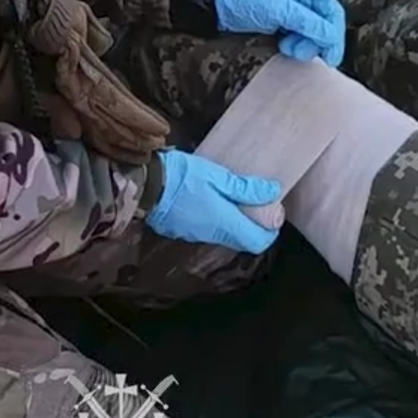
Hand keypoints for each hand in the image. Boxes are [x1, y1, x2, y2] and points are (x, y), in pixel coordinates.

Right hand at [146, 149, 281, 253]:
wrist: (144, 184)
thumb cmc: (183, 176)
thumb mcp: (217, 175)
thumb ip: (244, 187)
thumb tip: (272, 192)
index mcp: (224, 223)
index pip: (257, 241)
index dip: (270, 231)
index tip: (272, 212)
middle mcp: (212, 235)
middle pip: (242, 239)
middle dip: (252, 223)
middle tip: (254, 199)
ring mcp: (195, 235)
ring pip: (225, 234)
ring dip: (233, 220)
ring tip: (232, 194)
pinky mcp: (182, 231)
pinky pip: (208, 229)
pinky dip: (216, 218)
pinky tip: (211, 198)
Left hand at [213, 0, 345, 66]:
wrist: (219, 2)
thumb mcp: (281, 9)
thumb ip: (308, 23)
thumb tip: (331, 37)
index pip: (333, 14)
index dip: (335, 36)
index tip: (331, 57)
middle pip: (324, 26)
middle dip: (316, 42)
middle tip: (299, 53)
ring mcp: (293, 13)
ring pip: (311, 35)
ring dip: (303, 46)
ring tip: (286, 48)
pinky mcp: (282, 25)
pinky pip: (298, 39)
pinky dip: (294, 46)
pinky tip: (283, 47)